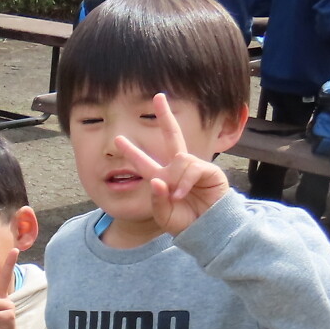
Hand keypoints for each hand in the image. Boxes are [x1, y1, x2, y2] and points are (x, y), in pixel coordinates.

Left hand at [113, 92, 229, 235]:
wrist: (208, 231)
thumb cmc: (186, 224)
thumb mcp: (164, 215)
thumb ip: (157, 200)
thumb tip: (156, 181)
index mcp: (163, 179)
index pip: (145, 162)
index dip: (132, 151)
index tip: (119, 138)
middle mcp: (178, 169)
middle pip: (171, 136)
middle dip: (165, 116)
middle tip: (158, 97)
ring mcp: (194, 168)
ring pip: (181, 159)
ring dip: (175, 179)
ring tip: (176, 197)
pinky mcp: (210, 172)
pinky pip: (193, 169)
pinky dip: (185, 182)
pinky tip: (182, 194)